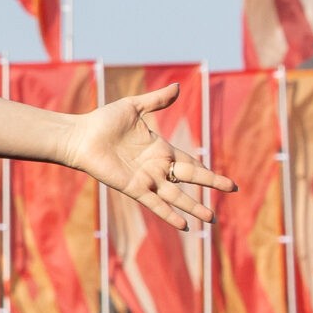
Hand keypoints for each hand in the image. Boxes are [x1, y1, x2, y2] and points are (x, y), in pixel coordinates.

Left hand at [61, 83, 236, 228]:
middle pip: (190, 178)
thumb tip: (177, 86)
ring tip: (211, 219)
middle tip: (232, 190)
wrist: (80, 136)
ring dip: (194, 207)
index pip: (189, 161)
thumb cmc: (102, 121)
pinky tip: (184, 226)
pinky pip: (155, 204)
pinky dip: (169, 214)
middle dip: (211, 183)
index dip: (205, 169)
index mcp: (159, 148)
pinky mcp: (133, 188)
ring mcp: (146, 179)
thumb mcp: (133, 107)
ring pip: (176, 196)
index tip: (223, 179)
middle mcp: (156, 166)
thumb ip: (156, 101)